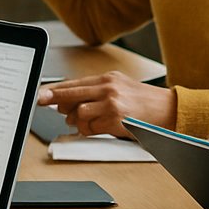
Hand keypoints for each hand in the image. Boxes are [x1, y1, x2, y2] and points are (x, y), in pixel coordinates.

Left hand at [38, 72, 175, 136]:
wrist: (169, 110)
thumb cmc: (144, 102)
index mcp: (108, 78)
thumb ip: (95, 92)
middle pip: (71, 94)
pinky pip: (91, 128)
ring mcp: (111, 103)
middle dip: (54, 101)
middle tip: (43, 103)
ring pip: (79, 113)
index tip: (40, 93)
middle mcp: (108, 88)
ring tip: (87, 122)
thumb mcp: (120, 88)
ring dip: (78, 121)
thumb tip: (67, 103)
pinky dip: (90, 131)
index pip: (74, 82)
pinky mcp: (116, 119)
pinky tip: (99, 128)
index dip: (54, 89)